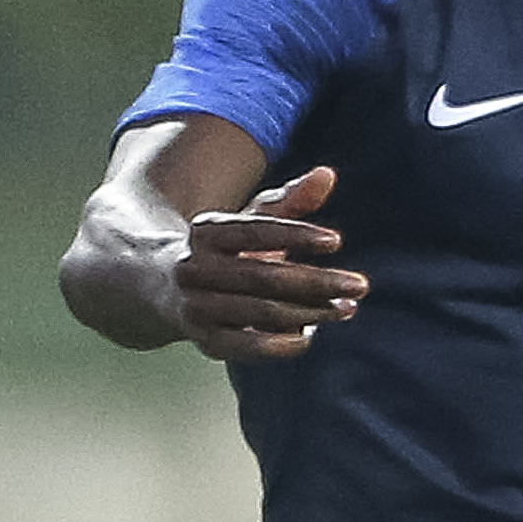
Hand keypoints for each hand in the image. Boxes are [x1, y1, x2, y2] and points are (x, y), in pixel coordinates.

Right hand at [169, 165, 366, 360]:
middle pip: (263, 276)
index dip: (295, 235)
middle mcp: (195, 269)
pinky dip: (278, 344)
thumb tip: (327, 175)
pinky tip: (308, 337)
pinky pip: (245, 346)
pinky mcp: (204, 340)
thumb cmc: (224, 250)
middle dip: (316, 282)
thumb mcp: (249, 220)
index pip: (254, 231)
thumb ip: (290, 200)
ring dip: (309, 313)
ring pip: (259, 311)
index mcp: (206, 232)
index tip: (337, 241)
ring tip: (347, 308)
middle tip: (360, 285)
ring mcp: (197, 307)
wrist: (162, 287)